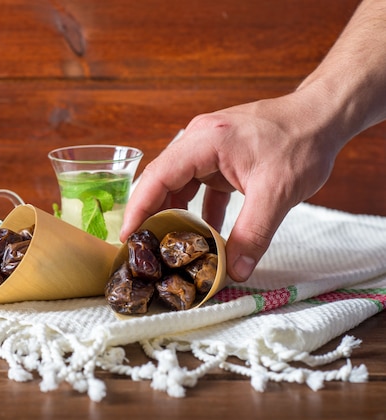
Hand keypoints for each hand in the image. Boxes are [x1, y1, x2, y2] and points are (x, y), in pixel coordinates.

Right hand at [120, 92, 341, 281]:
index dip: (139, 207)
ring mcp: (208, 149)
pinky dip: (199, 210)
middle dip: (152, 214)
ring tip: (169, 245)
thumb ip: (254, 234)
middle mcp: (199, 140)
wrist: (323, 117)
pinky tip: (204, 233)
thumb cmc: (302, 143)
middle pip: (162, 180)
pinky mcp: (220, 158)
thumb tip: (236, 271)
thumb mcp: (277, 193)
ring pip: (179, 184)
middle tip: (143, 248)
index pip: (159, 175)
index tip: (127, 236)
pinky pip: (199, 186)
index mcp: (205, 141)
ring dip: (175, 214)